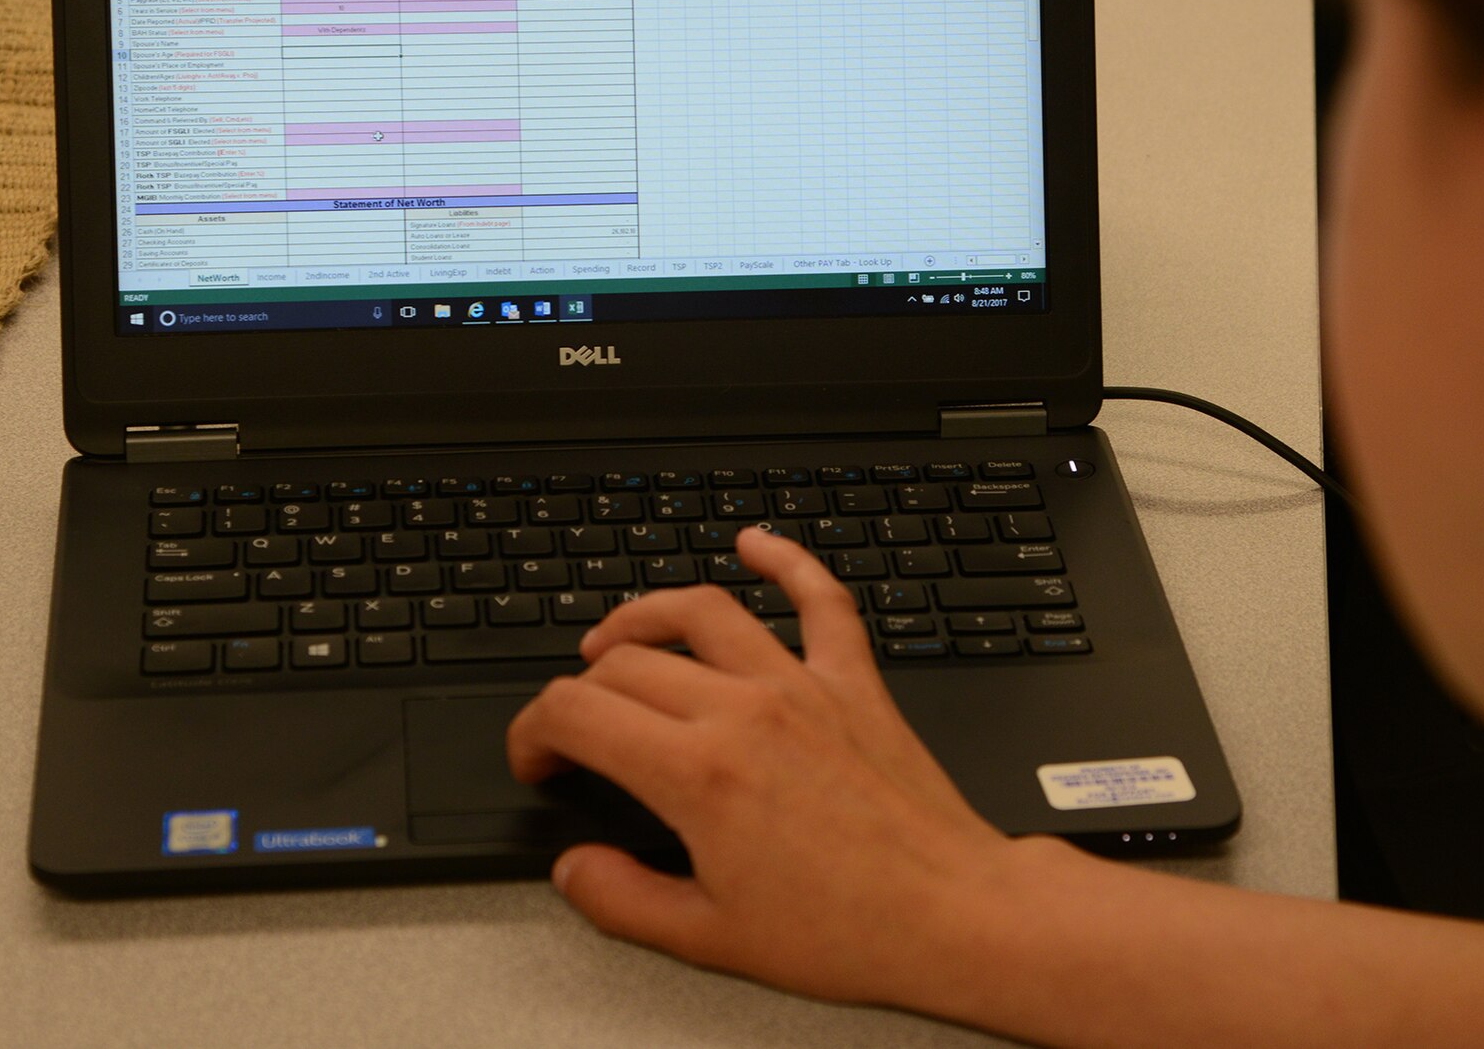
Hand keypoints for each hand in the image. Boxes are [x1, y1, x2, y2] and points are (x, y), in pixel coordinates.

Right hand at [505, 526, 1020, 1006]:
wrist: (950, 916)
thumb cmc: (848, 932)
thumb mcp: (709, 940)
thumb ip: (621, 899)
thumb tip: (574, 868)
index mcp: (698, 773)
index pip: (576, 713)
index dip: (533, 731)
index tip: (537, 758)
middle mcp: (745, 711)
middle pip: (627, 661)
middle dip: (577, 691)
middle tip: (572, 730)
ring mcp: (801, 686)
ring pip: (704, 611)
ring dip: (645, 615)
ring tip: (616, 639)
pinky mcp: (854, 683)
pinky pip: (821, 600)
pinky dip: (788, 561)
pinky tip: (758, 543)